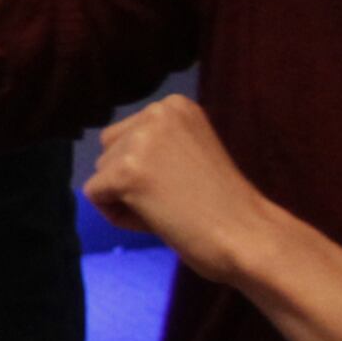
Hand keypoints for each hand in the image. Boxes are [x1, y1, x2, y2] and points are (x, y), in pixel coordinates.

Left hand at [84, 95, 289, 290]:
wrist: (247, 235)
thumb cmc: (221, 205)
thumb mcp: (187, 154)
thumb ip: (153, 146)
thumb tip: (105, 160)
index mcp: (174, 105)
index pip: (124, 136)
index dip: (146, 169)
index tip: (184, 182)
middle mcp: (156, 112)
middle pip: (107, 151)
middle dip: (129, 181)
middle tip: (175, 199)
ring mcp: (141, 141)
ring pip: (99, 175)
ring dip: (125, 200)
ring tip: (170, 209)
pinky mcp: (126, 172)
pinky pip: (94, 196)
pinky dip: (117, 216)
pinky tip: (156, 219)